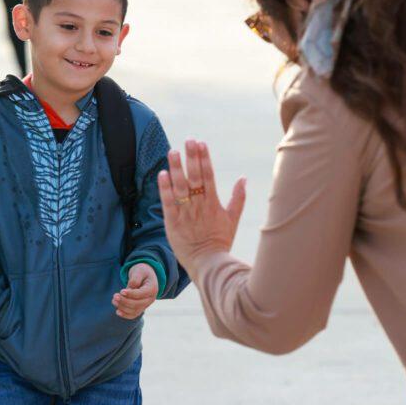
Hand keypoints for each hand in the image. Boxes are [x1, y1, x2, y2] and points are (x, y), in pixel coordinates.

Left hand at [112, 263, 157, 319]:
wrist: (145, 276)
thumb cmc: (142, 272)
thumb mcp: (139, 272)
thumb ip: (134, 280)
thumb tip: (128, 290)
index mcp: (152, 289)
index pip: (141, 294)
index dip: (130, 294)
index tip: (121, 291)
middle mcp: (151, 299)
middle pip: (137, 304)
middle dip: (124, 301)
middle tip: (115, 296)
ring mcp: (146, 305)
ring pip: (134, 311)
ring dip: (122, 307)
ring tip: (114, 300)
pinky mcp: (140, 308)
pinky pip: (133, 315)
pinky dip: (125, 315)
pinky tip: (117, 311)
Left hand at [157, 140, 246, 268]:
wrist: (208, 264)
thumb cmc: (220, 242)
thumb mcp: (233, 219)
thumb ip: (238, 198)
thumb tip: (243, 178)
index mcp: (213, 203)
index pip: (209, 176)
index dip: (205, 158)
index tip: (201, 143)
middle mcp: (200, 205)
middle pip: (195, 176)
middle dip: (192, 157)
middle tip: (189, 140)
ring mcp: (186, 213)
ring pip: (181, 186)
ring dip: (177, 168)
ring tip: (172, 151)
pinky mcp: (173, 222)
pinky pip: (168, 202)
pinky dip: (165, 188)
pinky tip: (162, 174)